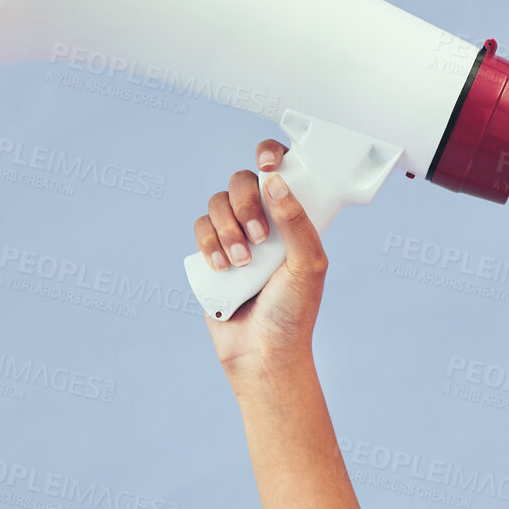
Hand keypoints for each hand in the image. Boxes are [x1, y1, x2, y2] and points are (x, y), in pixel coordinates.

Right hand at [194, 139, 327, 379]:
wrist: (261, 353)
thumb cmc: (293, 312)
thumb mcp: (309, 266)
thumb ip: (296, 222)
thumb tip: (274, 182)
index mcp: (292, 218)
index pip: (280, 171)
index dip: (270, 155)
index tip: (267, 164)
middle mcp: (263, 221)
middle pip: (241, 180)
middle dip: (244, 205)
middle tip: (258, 238)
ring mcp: (235, 236)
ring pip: (216, 203)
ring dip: (226, 230)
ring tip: (241, 263)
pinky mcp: (211, 254)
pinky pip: (199, 228)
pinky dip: (208, 243)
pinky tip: (221, 267)